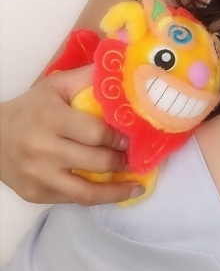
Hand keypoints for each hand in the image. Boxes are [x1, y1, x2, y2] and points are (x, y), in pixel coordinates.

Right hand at [0, 66, 142, 204]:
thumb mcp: (57, 86)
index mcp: (51, 119)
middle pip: (97, 162)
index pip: (97, 134)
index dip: (119, 138)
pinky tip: (113, 191)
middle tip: (133, 157)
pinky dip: (97, 197)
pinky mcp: (35, 194)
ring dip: (117, 190)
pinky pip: (74, 201)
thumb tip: (123, 70)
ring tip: (135, 185)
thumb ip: (89, 77)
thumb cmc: (32, 109)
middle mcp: (43, 150)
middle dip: (122, 161)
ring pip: (87, 192)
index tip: (131, 138)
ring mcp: (38, 176)